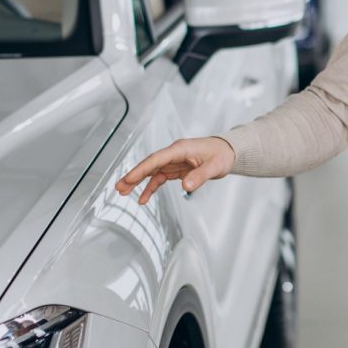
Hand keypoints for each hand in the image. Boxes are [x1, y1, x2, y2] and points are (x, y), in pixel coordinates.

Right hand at [114, 137, 235, 204]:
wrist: (228, 151)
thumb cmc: (222, 155)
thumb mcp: (214, 167)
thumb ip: (200, 176)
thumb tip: (186, 187)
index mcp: (180, 149)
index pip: (156, 159)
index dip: (142, 169)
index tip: (129, 178)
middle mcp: (173, 154)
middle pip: (149, 164)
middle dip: (134, 175)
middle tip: (119, 187)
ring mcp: (173, 161)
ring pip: (151, 172)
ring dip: (138, 182)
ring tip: (123, 193)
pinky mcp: (176, 169)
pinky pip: (160, 178)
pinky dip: (151, 187)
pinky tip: (143, 198)